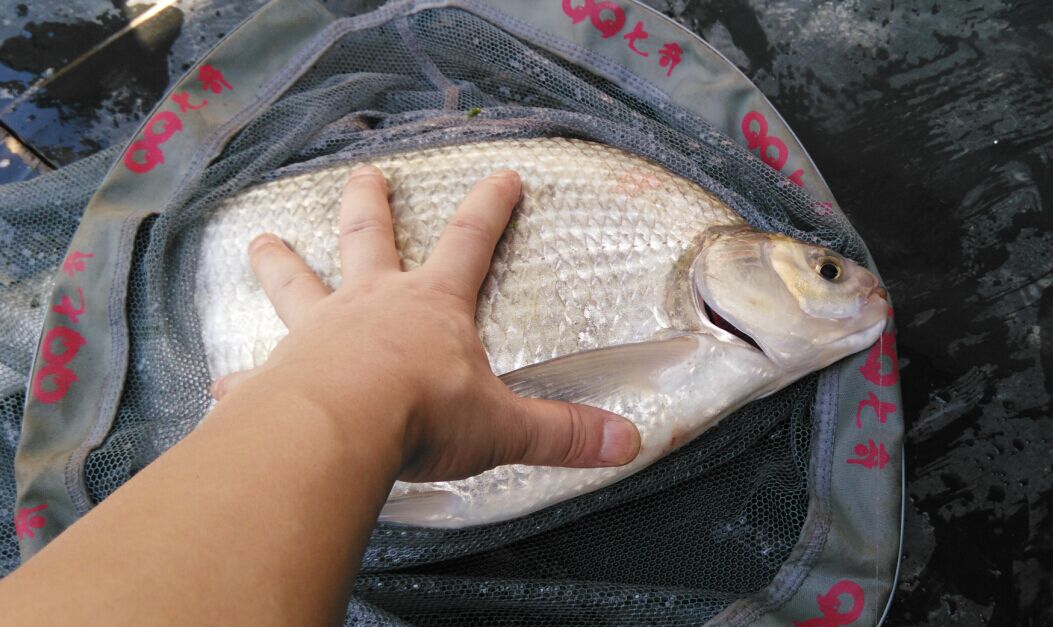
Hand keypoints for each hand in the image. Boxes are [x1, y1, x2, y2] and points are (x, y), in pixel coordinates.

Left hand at [211, 166, 640, 481]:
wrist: (338, 430)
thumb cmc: (423, 413)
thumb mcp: (503, 426)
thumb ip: (562, 433)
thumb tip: (630, 442)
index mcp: (431, 307)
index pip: (470, 243)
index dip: (490, 208)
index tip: (503, 176)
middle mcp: (372, 304)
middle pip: (370, 238)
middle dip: (371, 204)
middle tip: (364, 174)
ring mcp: (320, 333)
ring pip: (297, 283)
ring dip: (282, 262)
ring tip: (260, 241)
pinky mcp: (279, 375)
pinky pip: (258, 374)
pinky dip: (243, 380)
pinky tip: (223, 386)